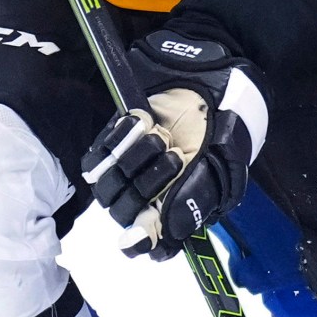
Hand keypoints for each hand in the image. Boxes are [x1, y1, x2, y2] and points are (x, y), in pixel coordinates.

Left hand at [81, 31, 268, 258]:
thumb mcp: (220, 159)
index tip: (141, 233)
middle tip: (174, 153)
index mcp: (175, 205)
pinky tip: (141, 120)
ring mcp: (125, 169)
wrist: (207, 76)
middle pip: (125, 211)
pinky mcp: (109, 143)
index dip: (142, 240)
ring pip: (109, 186)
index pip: (149, 240)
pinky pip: (95, 157)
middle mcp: (147, 193)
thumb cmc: (219, 120)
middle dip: (149, 183)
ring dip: (135, 159)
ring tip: (160, 133)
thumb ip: (195, 198)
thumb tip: (163, 237)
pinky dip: (116, 139)